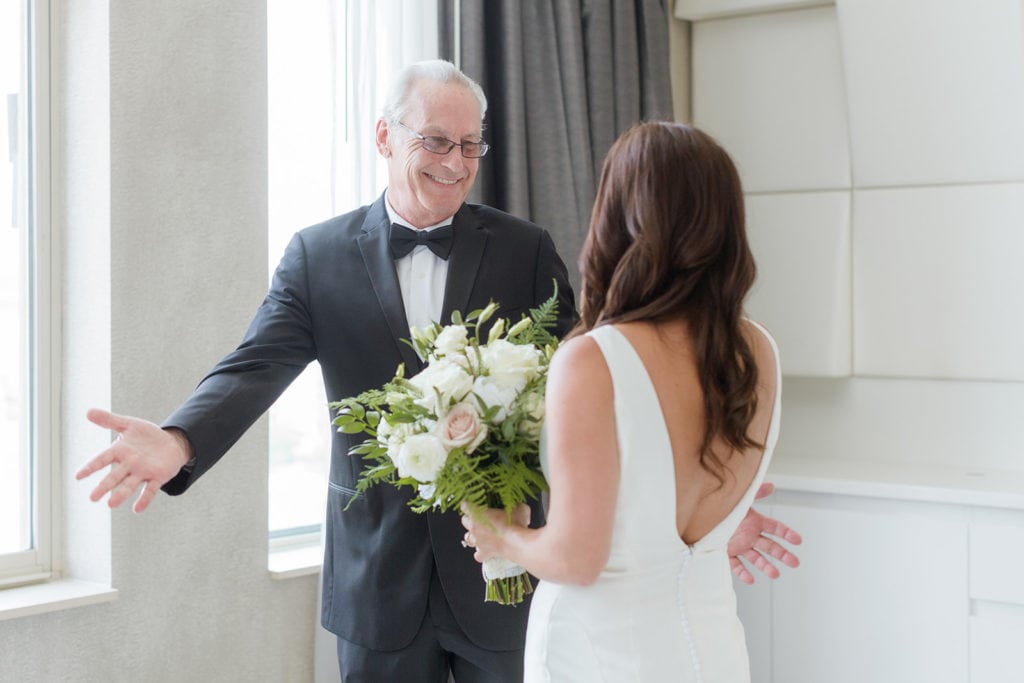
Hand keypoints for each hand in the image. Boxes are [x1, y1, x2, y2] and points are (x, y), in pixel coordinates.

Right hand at [76, 408, 192, 512]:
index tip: (78, 476)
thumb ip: (109, 420)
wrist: (170, 443)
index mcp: (120, 451)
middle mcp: (129, 465)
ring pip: (129, 485)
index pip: (102, 459)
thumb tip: (88, 412)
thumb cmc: (146, 436)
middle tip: (93, 498)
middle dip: (104, 486)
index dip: (91, 467)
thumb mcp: (129, 424)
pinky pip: (149, 490)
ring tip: (111, 504)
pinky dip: (144, 499)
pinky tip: (137, 509)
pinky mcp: (157, 477)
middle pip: (114, 476)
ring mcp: (143, 472)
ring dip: (121, 494)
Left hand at [459, 502, 528, 562]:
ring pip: (467, 538)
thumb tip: (518, 505)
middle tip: (480, 517)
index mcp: (477, 513)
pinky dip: (480, 553)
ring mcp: (478, 541)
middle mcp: (474, 527)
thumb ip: (515, 505)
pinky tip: (486, 549)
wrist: (517, 543)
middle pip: (464, 521)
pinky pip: (477, 555)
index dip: (469, 504)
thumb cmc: (515, 525)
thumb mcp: (519, 508)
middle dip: (470, 519)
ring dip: (473, 535)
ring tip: (481, 533)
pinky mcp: (484, 553)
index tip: (473, 504)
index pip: (465, 506)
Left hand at [728, 482, 802, 584]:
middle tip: (795, 562)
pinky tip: (751, 580)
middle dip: (783, 554)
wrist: (701, 515)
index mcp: (755, 522)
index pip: (775, 528)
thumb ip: (756, 493)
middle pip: (770, 546)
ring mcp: (740, 546)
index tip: (798, 540)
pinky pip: (737, 565)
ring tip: (775, 574)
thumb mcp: (741, 499)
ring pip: (756, 558)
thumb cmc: (722, 505)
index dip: (787, 534)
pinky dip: (744, 573)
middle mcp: (750, 535)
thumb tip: (771, 485)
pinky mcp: (728, 553)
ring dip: (766, 566)